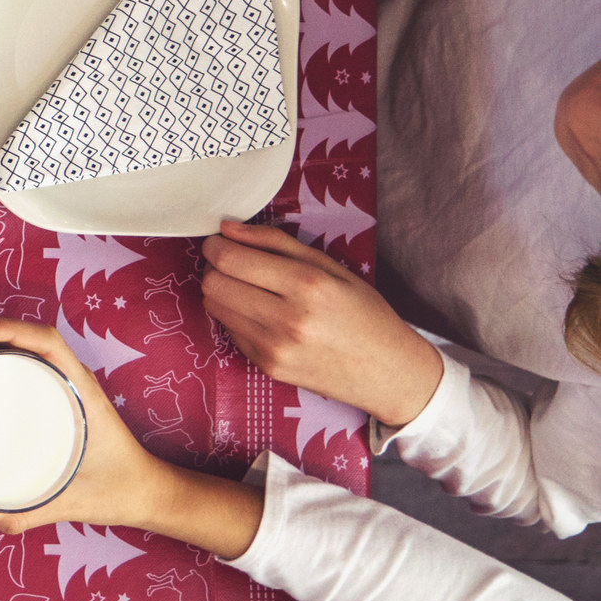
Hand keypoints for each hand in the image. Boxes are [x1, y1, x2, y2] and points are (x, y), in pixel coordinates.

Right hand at [0, 310, 265, 559]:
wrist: (146, 492)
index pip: (44, 341)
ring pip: (13, 338)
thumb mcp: (68, 503)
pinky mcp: (46, 389)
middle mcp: (67, 375)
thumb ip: (18, 513)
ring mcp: (56, 378)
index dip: (4, 329)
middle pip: (17, 331)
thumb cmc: (115, 491)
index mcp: (79, 389)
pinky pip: (15, 355)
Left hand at [200, 221, 444, 427]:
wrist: (386, 371)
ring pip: (214, 307)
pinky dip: (235, 316)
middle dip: (214, 267)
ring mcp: (274, 348)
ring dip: (221, 291)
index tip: (220, 241)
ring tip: (247, 287)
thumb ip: (276, 242)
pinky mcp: (267, 367)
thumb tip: (227, 228)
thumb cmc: (363, 311)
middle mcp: (287, 319)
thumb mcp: (330, 266)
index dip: (215, 245)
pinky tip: (261, 314)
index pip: (230, 260)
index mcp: (307, 285)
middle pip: (213, 283)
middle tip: (233, 263)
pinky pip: (229, 330)